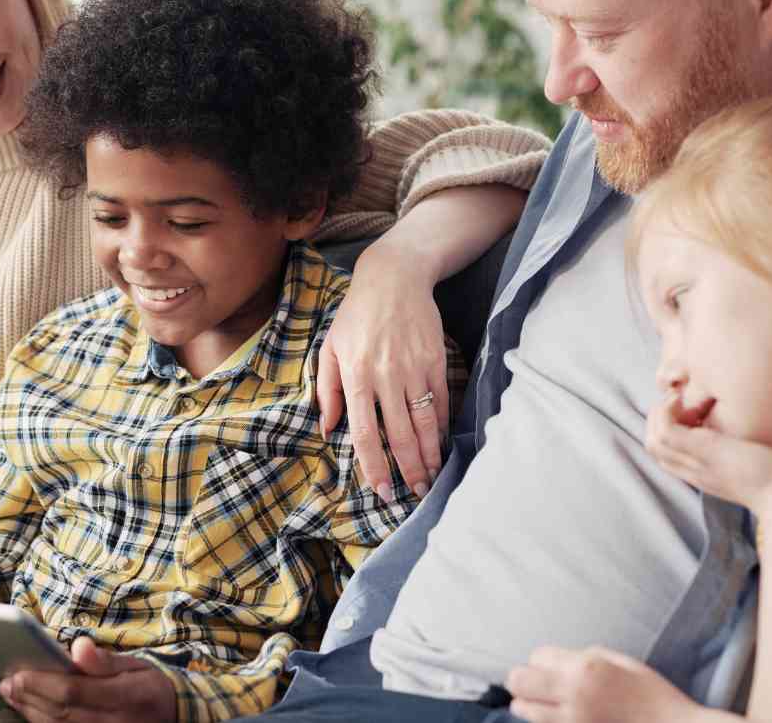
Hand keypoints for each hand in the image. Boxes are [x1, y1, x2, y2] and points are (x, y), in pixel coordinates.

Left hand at [0, 636, 175, 722]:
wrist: (174, 717)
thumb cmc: (149, 686)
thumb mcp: (138, 664)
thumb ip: (106, 660)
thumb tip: (79, 647)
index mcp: (128, 697)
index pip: (74, 692)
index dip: (41, 684)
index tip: (18, 673)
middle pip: (61, 714)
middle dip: (29, 698)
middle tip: (7, 683)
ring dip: (30, 712)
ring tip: (12, 694)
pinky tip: (31, 711)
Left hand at [317, 250, 448, 501]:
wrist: (394, 278)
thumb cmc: (356, 316)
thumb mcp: (331, 348)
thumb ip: (328, 391)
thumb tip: (328, 430)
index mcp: (356, 376)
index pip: (365, 432)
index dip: (374, 465)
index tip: (382, 490)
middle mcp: (386, 376)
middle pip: (400, 434)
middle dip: (409, 470)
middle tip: (414, 494)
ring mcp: (414, 369)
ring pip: (425, 422)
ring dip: (430, 455)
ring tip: (433, 478)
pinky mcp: (436, 360)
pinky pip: (441, 401)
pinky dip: (443, 426)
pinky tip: (442, 444)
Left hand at [507, 646, 709, 722]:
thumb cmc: (652, 694)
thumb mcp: (621, 662)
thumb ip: (584, 657)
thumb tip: (555, 661)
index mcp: (586, 668)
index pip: (536, 656)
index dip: (543, 660)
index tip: (553, 667)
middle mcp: (573, 694)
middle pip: (518, 681)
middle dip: (523, 680)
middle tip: (537, 685)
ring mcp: (572, 722)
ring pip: (523, 710)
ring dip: (529, 704)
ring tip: (548, 704)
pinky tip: (562, 718)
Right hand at [645, 393, 771, 515]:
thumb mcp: (761, 469)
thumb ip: (748, 458)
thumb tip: (756, 442)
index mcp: (706, 475)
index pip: (668, 455)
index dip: (668, 429)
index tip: (689, 410)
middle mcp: (696, 471)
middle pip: (655, 447)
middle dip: (659, 418)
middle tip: (680, 400)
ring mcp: (697, 461)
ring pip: (653, 439)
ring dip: (659, 412)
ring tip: (680, 397)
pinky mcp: (703, 450)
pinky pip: (664, 431)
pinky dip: (666, 411)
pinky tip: (685, 398)